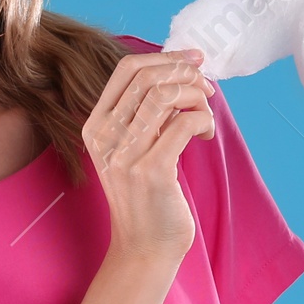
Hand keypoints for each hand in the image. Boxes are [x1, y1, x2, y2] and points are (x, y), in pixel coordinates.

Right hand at [83, 48, 216, 262]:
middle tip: (208, 89)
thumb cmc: (147, 195)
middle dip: (187, 74)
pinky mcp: (151, 171)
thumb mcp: (135, 147)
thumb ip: (146, 113)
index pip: (127, 68)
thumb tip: (182, 71)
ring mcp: (125, 154)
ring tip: (205, 117)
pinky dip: (204, 121)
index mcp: (96, 125)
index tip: (194, 58)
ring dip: (198, 98)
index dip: (165, 56)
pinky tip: (205, 135)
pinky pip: (185, 123)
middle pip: (148, 76)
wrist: (144, 247)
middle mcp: (104, 136)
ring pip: (167, 95)